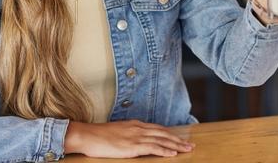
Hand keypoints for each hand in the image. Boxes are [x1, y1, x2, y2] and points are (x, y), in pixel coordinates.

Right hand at [64, 120, 194, 157]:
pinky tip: (173, 153)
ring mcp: (135, 137)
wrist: (87, 135)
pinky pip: (152, 148)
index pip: (157, 129)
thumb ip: (128, 135)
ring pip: (161, 140)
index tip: (179, 138)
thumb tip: (135, 142)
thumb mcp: (117, 132)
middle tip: (190, 145)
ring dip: (175, 145)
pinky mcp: (132, 146)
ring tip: (186, 149)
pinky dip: (164, 150)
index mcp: (134, 124)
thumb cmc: (98, 136)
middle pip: (163, 133)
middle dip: (177, 139)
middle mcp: (138, 128)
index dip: (170, 134)